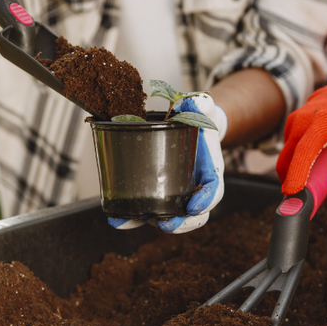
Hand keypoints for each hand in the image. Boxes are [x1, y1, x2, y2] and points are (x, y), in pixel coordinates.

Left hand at [108, 94, 226, 233]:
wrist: (189, 127)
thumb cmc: (197, 121)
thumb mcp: (202, 109)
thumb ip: (201, 104)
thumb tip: (196, 101)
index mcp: (210, 173)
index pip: (213, 192)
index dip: (205, 201)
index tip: (195, 207)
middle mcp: (194, 190)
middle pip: (192, 216)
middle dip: (179, 224)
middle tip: (165, 224)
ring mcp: (174, 196)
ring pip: (166, 218)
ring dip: (146, 223)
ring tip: (127, 221)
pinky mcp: (155, 195)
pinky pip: (145, 210)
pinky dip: (130, 216)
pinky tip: (114, 217)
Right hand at [276, 65, 326, 194]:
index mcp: (320, 122)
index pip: (303, 153)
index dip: (296, 174)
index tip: (292, 193)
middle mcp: (301, 121)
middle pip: (287, 159)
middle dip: (291, 180)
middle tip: (306, 198)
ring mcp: (294, 122)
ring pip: (289, 156)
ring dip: (301, 171)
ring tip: (325, 174)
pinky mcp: (292, 126)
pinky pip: (293, 149)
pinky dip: (303, 161)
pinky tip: (322, 161)